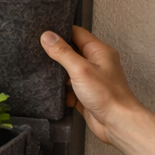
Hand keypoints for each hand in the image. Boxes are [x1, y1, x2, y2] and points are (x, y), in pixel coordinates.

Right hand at [38, 26, 138, 145]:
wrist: (116, 122)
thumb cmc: (107, 95)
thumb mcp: (80, 69)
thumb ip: (63, 52)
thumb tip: (48, 36)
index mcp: (99, 52)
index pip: (77, 33)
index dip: (61, 31)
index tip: (44, 32)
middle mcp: (97, 63)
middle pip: (72, 52)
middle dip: (56, 53)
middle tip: (38, 51)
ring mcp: (91, 79)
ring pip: (68, 71)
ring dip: (57, 74)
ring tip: (41, 71)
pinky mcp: (85, 95)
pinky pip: (68, 88)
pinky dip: (60, 91)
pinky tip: (50, 92)